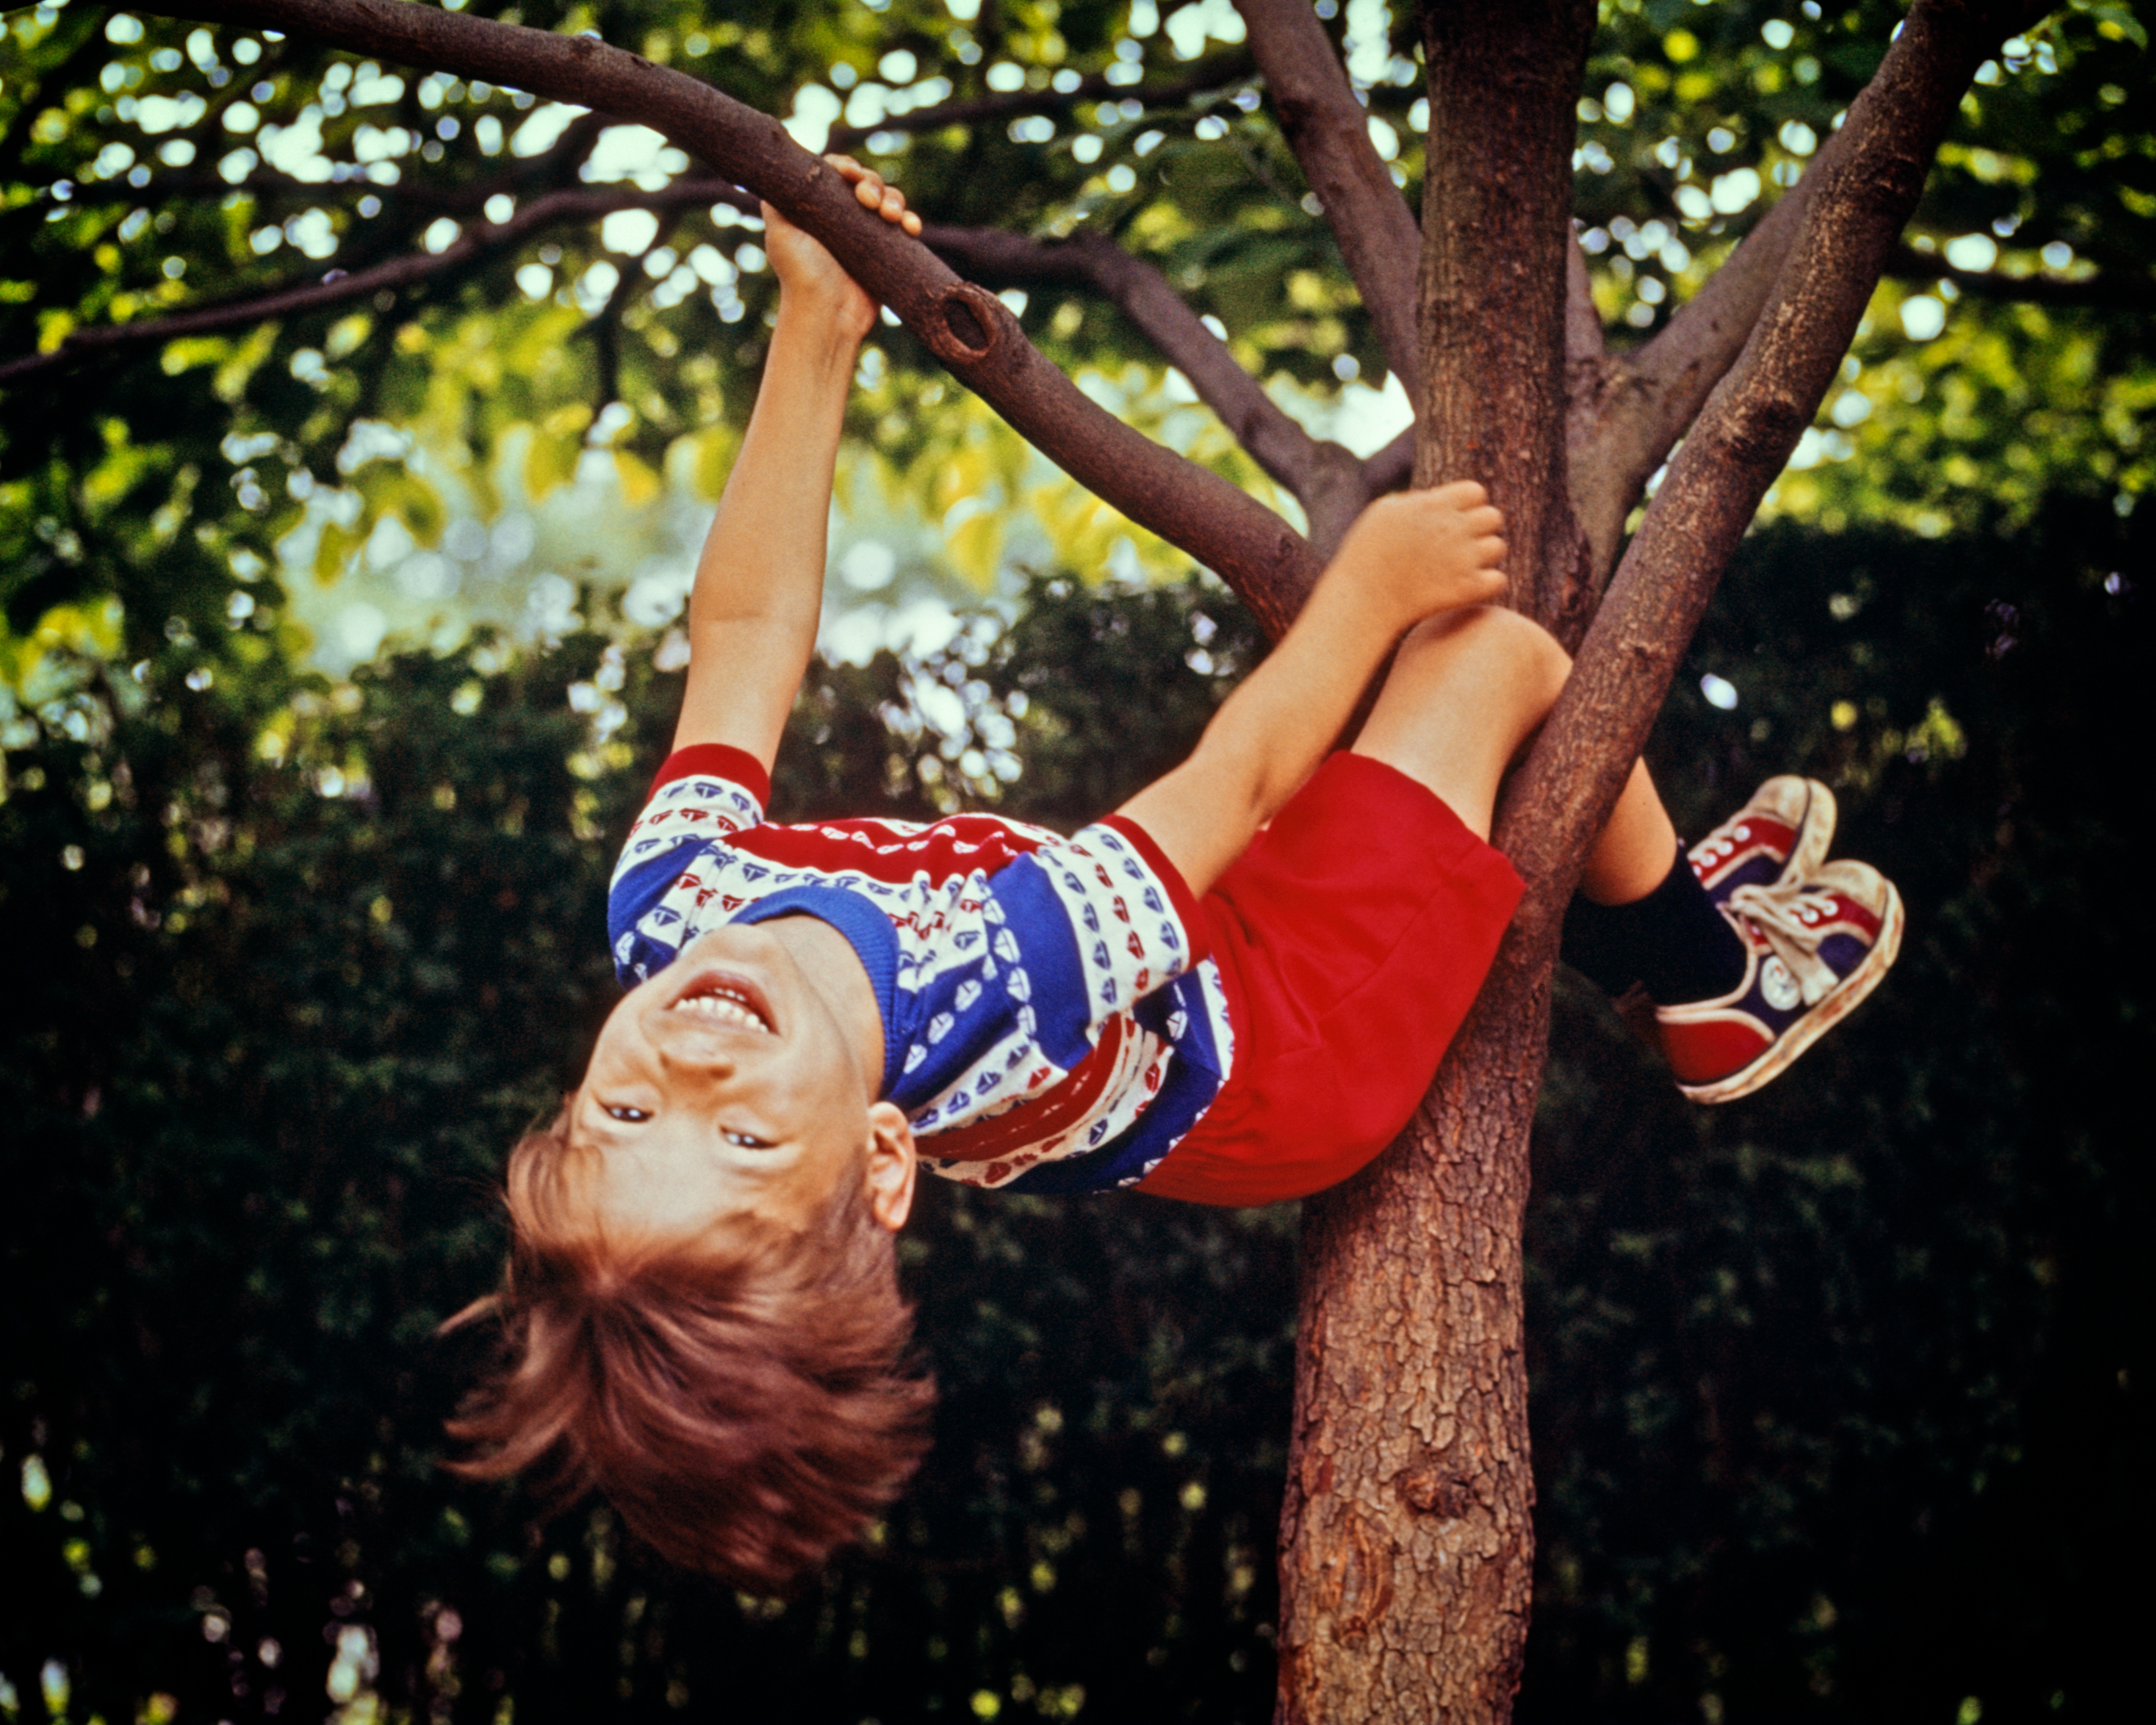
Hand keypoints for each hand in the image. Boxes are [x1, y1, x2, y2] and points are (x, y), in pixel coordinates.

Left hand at [761, 155, 920, 344]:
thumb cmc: (800, 274)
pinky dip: (910, 221)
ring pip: (889, 199)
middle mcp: (842, 216)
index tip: (848, 174)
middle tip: (869, 203)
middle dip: (872, 184)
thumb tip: (784, 173)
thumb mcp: (779, 231)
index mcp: (819, 206)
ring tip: (890, 217)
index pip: (836, 173)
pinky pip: (904, 226)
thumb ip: (777, 200)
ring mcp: (867, 233)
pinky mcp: (887, 251)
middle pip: (866, 181)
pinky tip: (911, 228)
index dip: (845, 167)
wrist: (827, 314)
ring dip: (894, 199)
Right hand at [1328, 481, 1507, 633]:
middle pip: (1493, 518)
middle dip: (1480, 529)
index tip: (1455, 521)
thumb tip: (1438, 498)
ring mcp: (1463, 558)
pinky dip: (1487, 583)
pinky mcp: (1467, 588)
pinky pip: (1499, 580)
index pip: (1476, 492)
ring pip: (1498, 547)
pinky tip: (1468, 586)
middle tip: (1461, 546)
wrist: (1362, 599)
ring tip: (1462, 567)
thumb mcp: (1383, 512)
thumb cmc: (1365, 555)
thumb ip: (1418, 500)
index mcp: (1435, 505)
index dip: (1468, 506)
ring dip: (1484, 556)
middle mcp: (1454, 528)